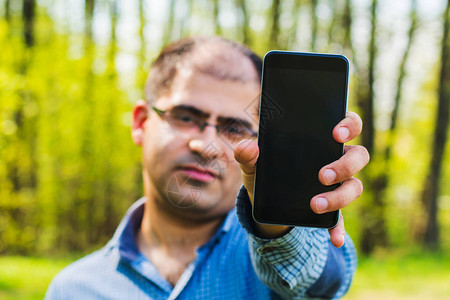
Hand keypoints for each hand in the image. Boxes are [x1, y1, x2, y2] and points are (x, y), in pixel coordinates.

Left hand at [234, 111, 369, 246]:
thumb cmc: (266, 173)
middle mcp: (335, 160)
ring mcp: (337, 185)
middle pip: (358, 156)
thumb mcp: (254, 164)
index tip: (336, 133)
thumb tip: (247, 147)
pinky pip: (341, 218)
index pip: (348, 124)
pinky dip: (338, 229)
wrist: (265, 203)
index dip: (349, 125)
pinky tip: (334, 239)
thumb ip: (247, 155)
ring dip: (339, 196)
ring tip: (315, 204)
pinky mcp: (332, 209)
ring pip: (354, 186)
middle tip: (322, 176)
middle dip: (344, 166)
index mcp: (321, 141)